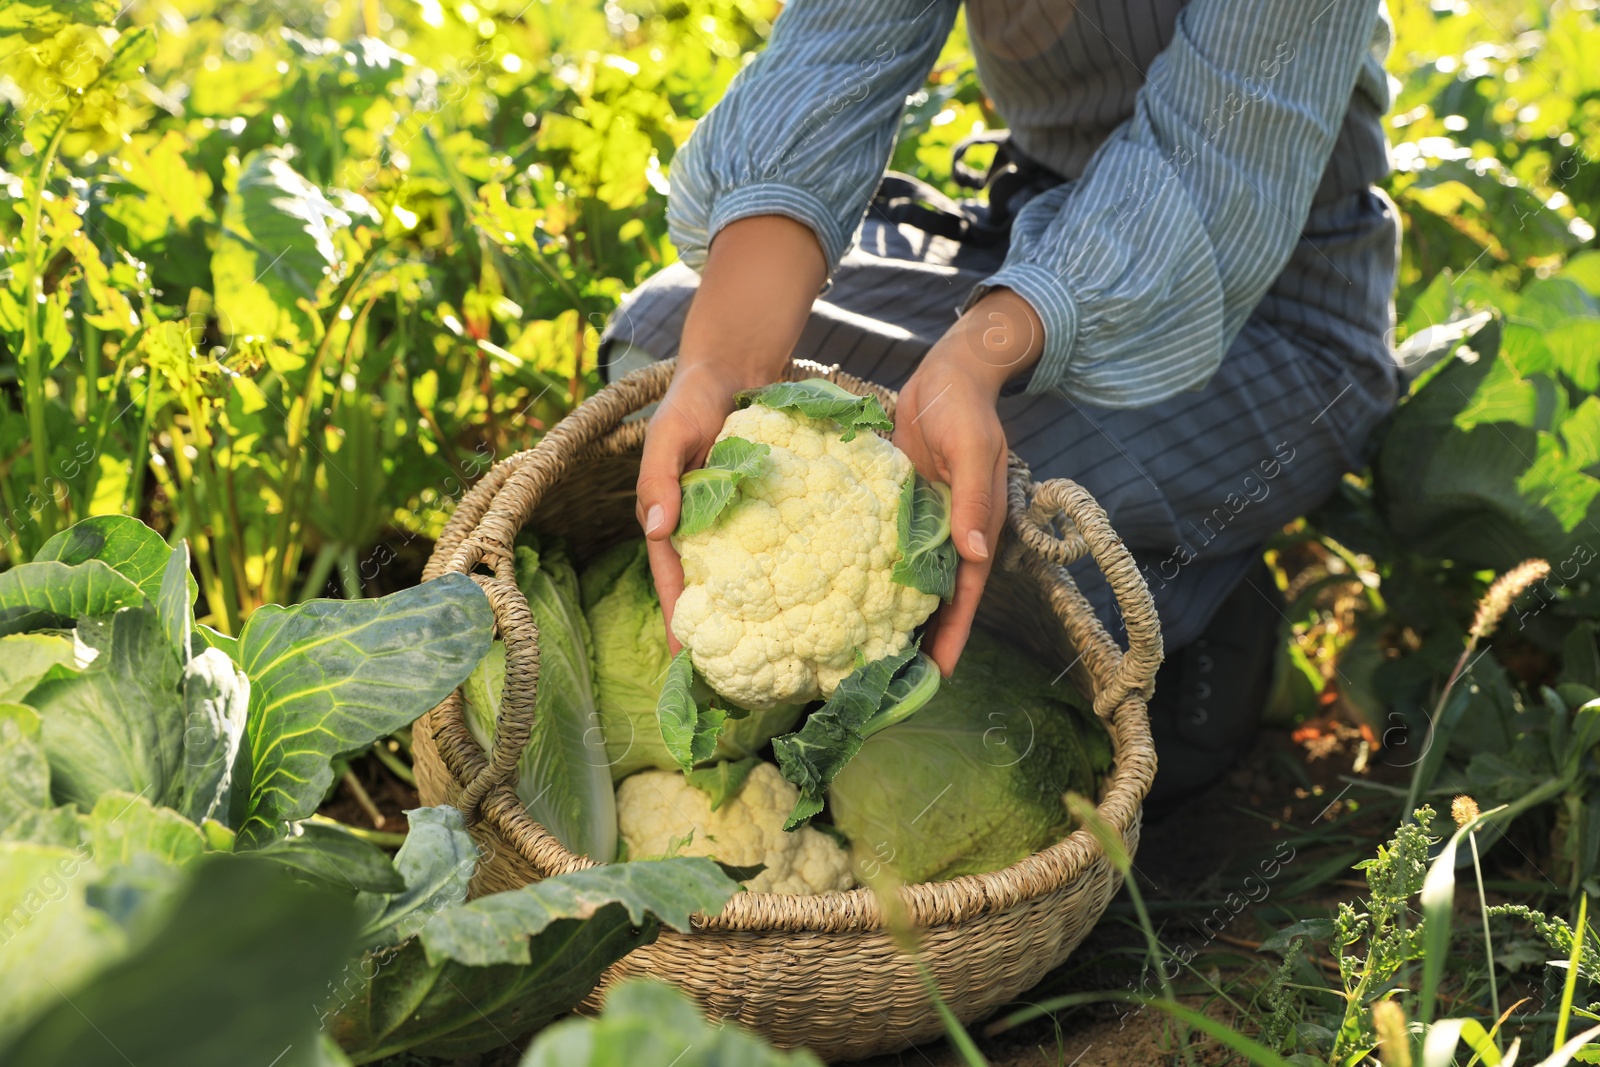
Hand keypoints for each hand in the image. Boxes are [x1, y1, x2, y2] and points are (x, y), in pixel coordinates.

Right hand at [635, 215, 825, 649]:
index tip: (687, 659)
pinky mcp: (770, 502)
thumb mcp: (668, 432)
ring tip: (777, 646)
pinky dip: (787, 566)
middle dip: (719, 625)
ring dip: (756, 605)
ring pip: (745, 570)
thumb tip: (658, 528)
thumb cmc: (691, 398)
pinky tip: (811, 592)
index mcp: (673, 514)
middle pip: (710, 583)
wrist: (736, 363)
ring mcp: (739, 515)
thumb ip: (659, 476)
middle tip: (737, 670)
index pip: (672, 576)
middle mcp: (705, 523)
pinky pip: (778, 541)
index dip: (678, 617)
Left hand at [893, 288, 1042, 674]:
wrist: (948, 371)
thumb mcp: (970, 450)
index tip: (939, 673)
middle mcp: (950, 531)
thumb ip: (969, 501)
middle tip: (894, 681)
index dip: (955, 633)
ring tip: (866, 651)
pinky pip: (885, 546)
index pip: (966, 592)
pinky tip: (843, 593)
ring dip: (894, 611)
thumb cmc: (964, 408)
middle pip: (938, 595)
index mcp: (976, 526)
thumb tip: (975, 555)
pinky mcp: (896, 504)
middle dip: (924, 637)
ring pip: (909, 577)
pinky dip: (871, 571)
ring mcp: (922, 519)